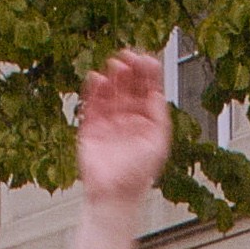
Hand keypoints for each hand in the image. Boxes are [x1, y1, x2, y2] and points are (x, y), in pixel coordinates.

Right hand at [73, 48, 170, 211]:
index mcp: (147, 121)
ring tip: (115, 64)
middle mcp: (128, 118)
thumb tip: (157, 93)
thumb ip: (159, 116)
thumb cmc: (138, 174)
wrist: (115, 194)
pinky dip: (94, 90)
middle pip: (129, 87)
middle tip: (129, 55)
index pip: (148, 90)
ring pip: (111, 93)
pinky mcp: (91, 127)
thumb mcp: (158, 142)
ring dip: (113, 77)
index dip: (148, 74)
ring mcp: (109, 121)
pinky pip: (92, 104)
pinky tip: (97, 78)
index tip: (148, 59)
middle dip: (130, 71)